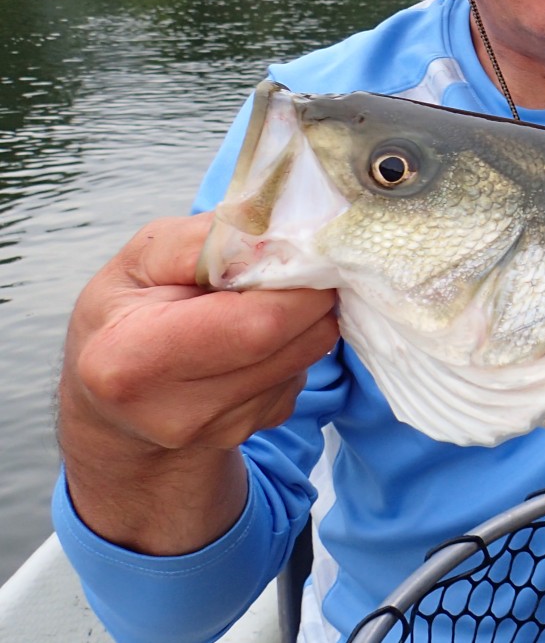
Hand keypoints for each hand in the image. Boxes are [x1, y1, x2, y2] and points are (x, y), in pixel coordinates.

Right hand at [57, 214, 338, 552]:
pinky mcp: (253, 431)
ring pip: (308, 356)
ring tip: (255, 304)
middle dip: (310, 294)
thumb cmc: (124, 315)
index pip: (260, 323)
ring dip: (303, 320)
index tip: (296, 250)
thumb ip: (206, 241)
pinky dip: (292, 348)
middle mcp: (180, 410)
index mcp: (135, 359)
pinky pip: (300, 376)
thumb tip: (275, 235)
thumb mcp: (142, 260)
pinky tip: (250, 342)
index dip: (297, 281)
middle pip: (297, 341)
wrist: (113, 404)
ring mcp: (221, 430)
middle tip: (289, 267)